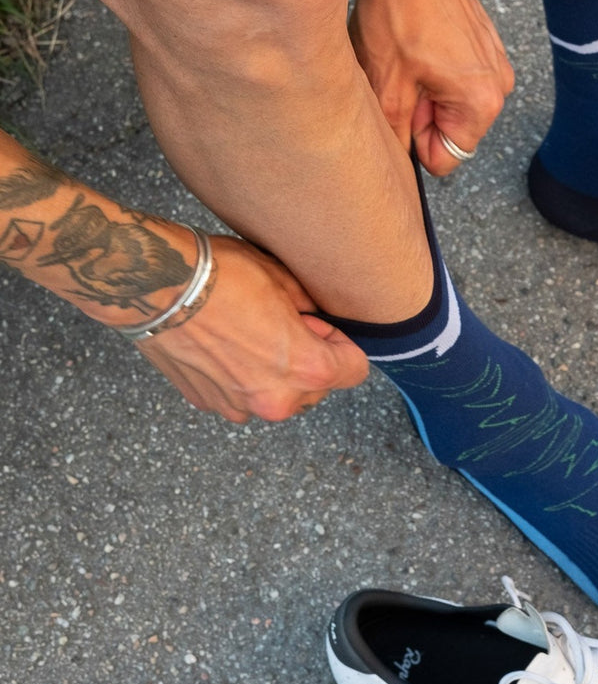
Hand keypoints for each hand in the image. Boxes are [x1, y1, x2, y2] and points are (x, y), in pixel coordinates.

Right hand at [134, 236, 368, 422]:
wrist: (157, 285)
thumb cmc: (222, 276)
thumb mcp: (285, 281)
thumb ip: (312, 312)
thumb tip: (317, 322)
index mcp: (307, 370)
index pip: (355, 371)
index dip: (342, 343)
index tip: (320, 325)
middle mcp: (276, 400)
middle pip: (316, 388)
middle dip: (309, 359)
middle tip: (282, 324)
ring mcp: (239, 406)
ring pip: (278, 396)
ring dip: (274, 373)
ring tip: (250, 334)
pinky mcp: (208, 403)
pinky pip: (241, 396)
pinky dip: (241, 378)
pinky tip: (224, 345)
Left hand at [350, 0, 514, 175]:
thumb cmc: (395, 14)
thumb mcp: (386, 88)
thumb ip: (399, 136)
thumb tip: (405, 159)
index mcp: (481, 104)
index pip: (446, 158)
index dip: (415, 139)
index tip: (403, 105)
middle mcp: (499, 86)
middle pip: (453, 130)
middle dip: (423, 114)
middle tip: (403, 76)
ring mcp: (496, 61)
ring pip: (454, 102)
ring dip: (428, 90)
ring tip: (409, 57)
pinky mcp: (486, 41)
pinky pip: (459, 75)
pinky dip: (436, 68)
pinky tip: (418, 42)